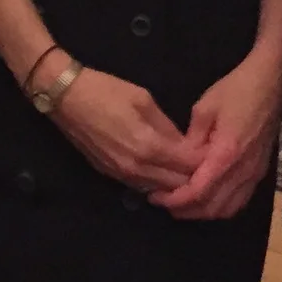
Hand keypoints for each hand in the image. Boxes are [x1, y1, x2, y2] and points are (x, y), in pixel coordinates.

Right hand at [46, 69, 202, 192]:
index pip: (189, 166)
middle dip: (195, 177)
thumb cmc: (105, 90)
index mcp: (149, 146)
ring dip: (177, 184)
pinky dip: (158, 184)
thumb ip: (167, 126)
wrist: (65, 97)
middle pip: (178, 185)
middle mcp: (137, 167)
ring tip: (189, 172)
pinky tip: (164, 173)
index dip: (206, 162)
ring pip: (160, 191)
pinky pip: (142, 187)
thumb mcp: (143, 99)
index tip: (217, 154)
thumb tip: (184, 144)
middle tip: (207, 166)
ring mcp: (122, 174)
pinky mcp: (110, 175)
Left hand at [153, 47, 281, 220]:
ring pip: (228, 209)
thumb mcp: (204, 110)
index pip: (198, 191)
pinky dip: (220, 206)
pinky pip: (240, 201)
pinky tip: (205, 198)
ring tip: (181, 204)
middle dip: (186, 210)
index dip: (175, 200)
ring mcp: (254, 174)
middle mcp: (242, 171)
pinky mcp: (260, 173)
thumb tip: (179, 161)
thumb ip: (191, 140)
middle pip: (212, 207)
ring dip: (203, 212)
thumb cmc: (236, 91)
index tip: (156, 197)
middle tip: (163, 202)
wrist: (271, 84)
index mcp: (226, 154)